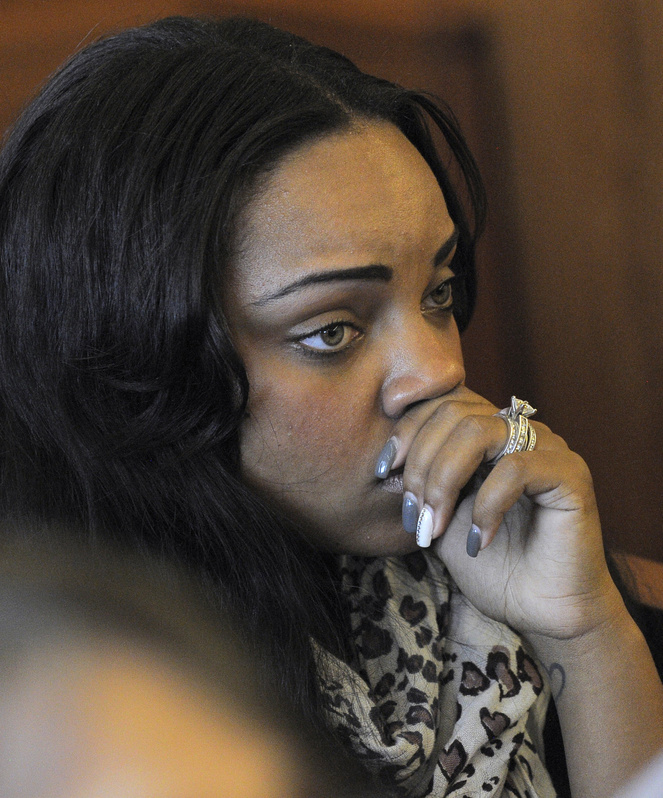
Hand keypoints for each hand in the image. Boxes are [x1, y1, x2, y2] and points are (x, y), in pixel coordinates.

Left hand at [379, 386, 621, 640]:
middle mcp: (517, 430)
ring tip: (437, 525)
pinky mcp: (570, 473)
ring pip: (478, 431)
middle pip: (453, 413)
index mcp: (486, 434)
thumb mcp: (439, 518)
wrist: (539, 612)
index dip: (406, 431)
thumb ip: (420, 484)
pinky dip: (486, 504)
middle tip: (414, 515)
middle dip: (421, 463)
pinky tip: (477, 541)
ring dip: (444, 479)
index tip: (383, 472)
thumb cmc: (490, 566)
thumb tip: (387, 462)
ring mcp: (546, 447)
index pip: (440, 402)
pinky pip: (516, 468)